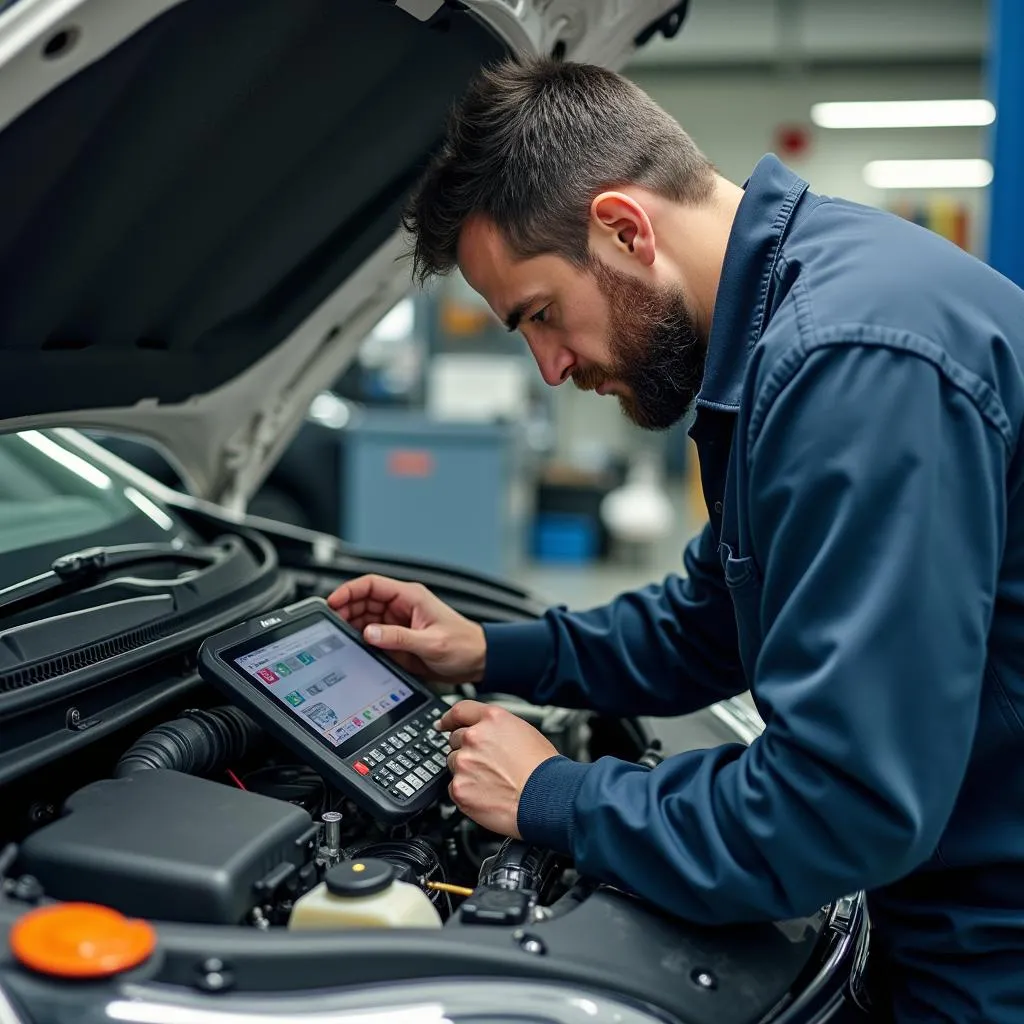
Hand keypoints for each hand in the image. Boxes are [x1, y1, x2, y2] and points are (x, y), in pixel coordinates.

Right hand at [327, 574, 485, 686]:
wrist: (477, 661)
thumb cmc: (463, 645)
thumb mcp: (430, 643)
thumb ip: (399, 637)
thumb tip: (369, 633)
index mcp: (410, 597)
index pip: (372, 584)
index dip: (349, 590)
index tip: (332, 602)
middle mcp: (402, 606)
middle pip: (364, 600)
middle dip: (346, 609)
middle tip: (332, 624)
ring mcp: (398, 622)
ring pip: (365, 617)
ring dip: (352, 625)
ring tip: (340, 636)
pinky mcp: (398, 638)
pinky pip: (373, 634)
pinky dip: (361, 638)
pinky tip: (354, 646)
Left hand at [438, 700, 557, 837]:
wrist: (547, 799)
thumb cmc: (543, 769)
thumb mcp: (525, 733)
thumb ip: (498, 730)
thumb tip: (486, 734)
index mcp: (492, 719)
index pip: (460, 711)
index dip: (449, 718)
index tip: (443, 724)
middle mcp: (474, 736)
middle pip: (455, 740)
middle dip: (466, 751)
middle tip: (485, 765)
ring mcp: (464, 762)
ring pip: (454, 764)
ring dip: (466, 771)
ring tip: (492, 782)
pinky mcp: (459, 787)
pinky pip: (454, 787)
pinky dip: (466, 792)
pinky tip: (487, 795)